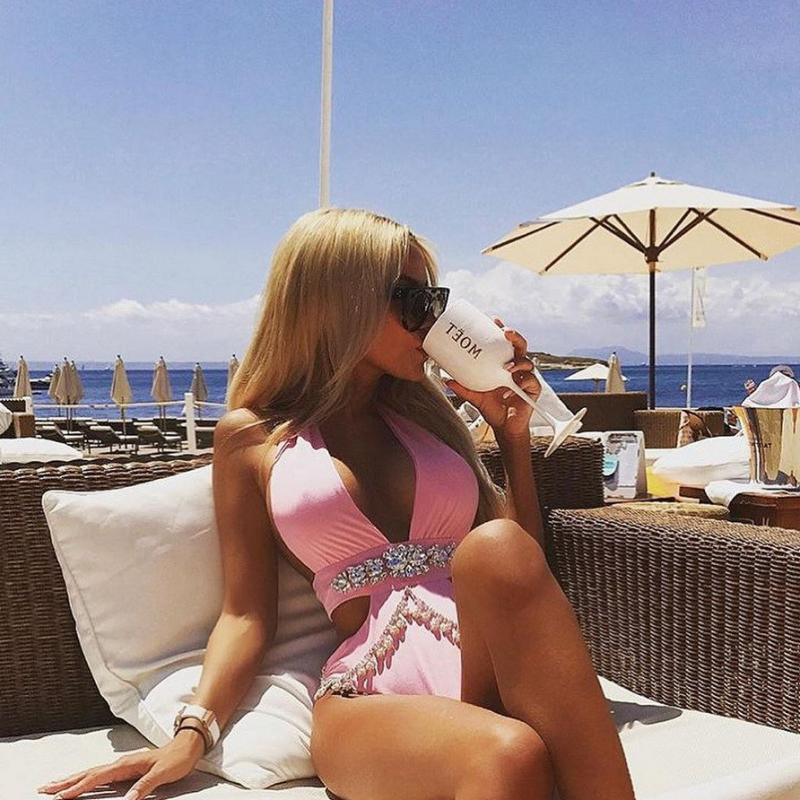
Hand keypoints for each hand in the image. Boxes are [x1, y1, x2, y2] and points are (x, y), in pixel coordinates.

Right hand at [36, 731, 204, 799]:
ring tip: (55, 785)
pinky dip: (86, 779)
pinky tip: (81, 783)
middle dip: (66, 782)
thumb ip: (144, 787)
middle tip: (44, 788)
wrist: (188, 746)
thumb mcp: (163, 774)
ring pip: (92, 773)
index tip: (59, 796)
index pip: (96, 777)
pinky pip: (100, 775)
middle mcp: (121, 763)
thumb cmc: (177, 759)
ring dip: (73, 779)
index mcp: (126, 764)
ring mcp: (122, 765)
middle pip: (88, 773)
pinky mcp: (126, 769)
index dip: (78, 787)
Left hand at [445, 317, 539, 438]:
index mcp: (503, 363)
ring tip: (507, 365)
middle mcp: (516, 367)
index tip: (493, 320)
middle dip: (514, 336)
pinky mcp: (533, 389)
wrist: (504, 427)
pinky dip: (523, 380)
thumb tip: (446, 379)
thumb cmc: (492, 408)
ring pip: (527, 360)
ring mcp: (525, 377)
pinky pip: (531, 380)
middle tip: (504, 332)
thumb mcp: (474, 396)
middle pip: (518, 345)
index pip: (503, 343)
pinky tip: (513, 384)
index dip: (500, 329)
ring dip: (518, 359)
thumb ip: (463, 387)